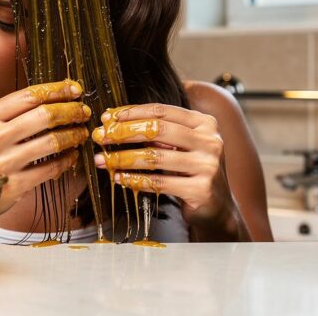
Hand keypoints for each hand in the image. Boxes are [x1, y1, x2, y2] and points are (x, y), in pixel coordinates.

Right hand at [0, 79, 90, 214]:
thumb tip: (48, 98)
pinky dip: (66, 160)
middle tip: (83, 111)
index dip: (56, 90)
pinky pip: (49, 169)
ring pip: (51, 142)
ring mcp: (3, 163)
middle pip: (43, 116)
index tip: (74, 89)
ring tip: (81, 133)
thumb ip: (7, 113)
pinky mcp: (14, 186)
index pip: (28, 96)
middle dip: (70, 111)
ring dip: (72, 135)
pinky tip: (71, 156)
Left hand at [92, 103, 243, 238]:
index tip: (108, 118)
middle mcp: (210, 141)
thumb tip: (113, 121)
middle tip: (101, 137)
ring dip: (123, 158)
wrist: (217, 207)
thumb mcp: (179, 146)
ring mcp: (207, 165)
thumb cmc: (191, 171)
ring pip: (155, 157)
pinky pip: (158, 182)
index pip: (162, 111)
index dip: (132, 112)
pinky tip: (118, 177)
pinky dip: (134, 179)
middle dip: (124, 132)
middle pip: (158, 129)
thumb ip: (156, 133)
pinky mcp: (200, 190)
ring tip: (103, 160)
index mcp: (204, 123)